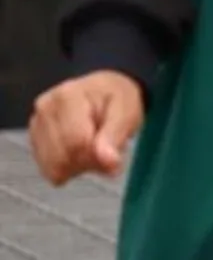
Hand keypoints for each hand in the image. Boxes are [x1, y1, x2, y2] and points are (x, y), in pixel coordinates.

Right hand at [29, 71, 143, 184]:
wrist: (104, 92)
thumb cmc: (117, 98)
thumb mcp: (127, 110)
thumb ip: (116, 135)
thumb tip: (109, 163)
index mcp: (67, 96)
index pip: (76, 142)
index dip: (97, 155)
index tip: (113, 150)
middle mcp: (45, 109)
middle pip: (62, 158)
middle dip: (89, 162)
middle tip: (106, 149)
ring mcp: (36, 126)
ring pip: (54, 169)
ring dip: (79, 167)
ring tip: (94, 147)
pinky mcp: (35, 141)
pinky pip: (50, 171)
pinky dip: (69, 169)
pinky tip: (80, 152)